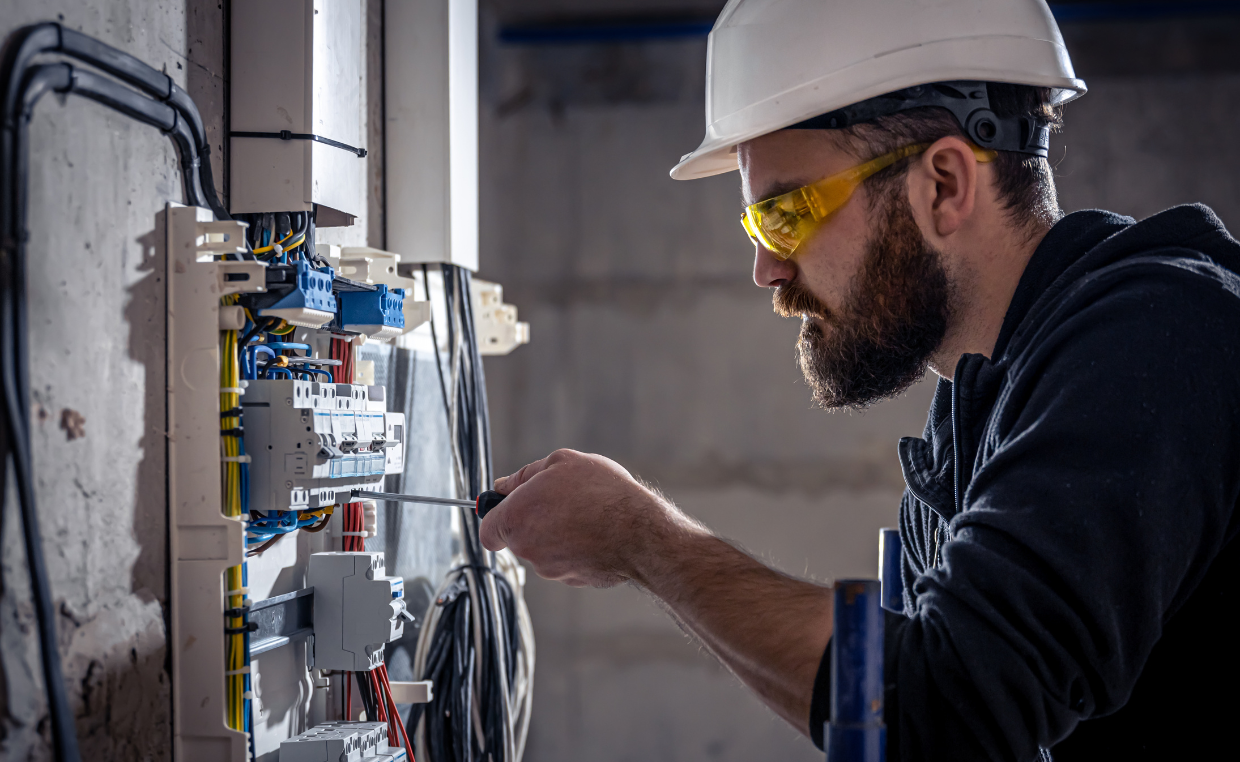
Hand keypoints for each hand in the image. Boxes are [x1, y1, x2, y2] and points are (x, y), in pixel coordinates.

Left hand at [479, 449, 697, 587]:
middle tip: (562, 500)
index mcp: (515, 519)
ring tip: (586, 514)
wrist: (639, 532)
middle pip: (519, 538)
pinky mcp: (574, 580)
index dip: (496, 518)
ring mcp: (551, 569)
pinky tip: (597, 533)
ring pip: (545, 550)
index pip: (487, 530)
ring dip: (558, 534)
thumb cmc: (601, 493)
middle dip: (534, 521)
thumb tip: (503, 486)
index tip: (510, 508)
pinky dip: (577, 549)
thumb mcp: (561, 463)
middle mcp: (527, 549)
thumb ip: (524, 475)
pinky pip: (568, 562)